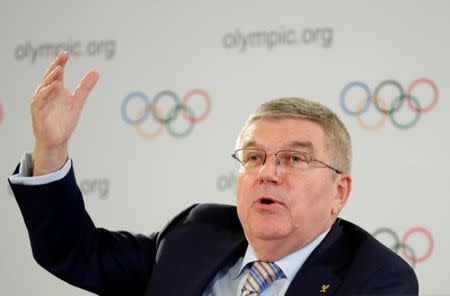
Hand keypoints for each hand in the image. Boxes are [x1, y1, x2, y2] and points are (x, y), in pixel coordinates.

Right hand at [31, 51, 98, 175]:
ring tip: (58, 69)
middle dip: (56, 66)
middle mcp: (46, 93)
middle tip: (62, 57)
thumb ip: (85, 87)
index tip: (66, 53)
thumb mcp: (78, 102)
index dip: (60, 62)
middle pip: (50, 77)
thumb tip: (96, 72)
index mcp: (55, 89)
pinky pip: (40, 101)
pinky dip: (46, 93)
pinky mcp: (38, 113)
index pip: (57, 72)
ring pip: (44, 87)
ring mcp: (41, 102)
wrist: (58, 140)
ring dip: (50, 78)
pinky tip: (53, 87)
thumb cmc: (65, 121)